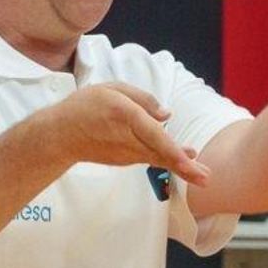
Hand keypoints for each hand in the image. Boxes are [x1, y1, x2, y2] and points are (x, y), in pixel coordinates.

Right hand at [48, 83, 210, 185]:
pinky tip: (185, 162)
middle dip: (184, 168)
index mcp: (125, 116)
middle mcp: (128, 139)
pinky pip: (151, 158)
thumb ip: (142, 98)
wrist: (61, 136)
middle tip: (206, 179)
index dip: (172, 148)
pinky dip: (168, 161)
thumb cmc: (85, 107)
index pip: (153, 134)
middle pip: (160, 154)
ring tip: (203, 175)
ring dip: (182, 167)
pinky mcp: (126, 160)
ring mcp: (127, 153)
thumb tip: (167, 115)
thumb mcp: (111, 89)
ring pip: (159, 159)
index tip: (188, 159)